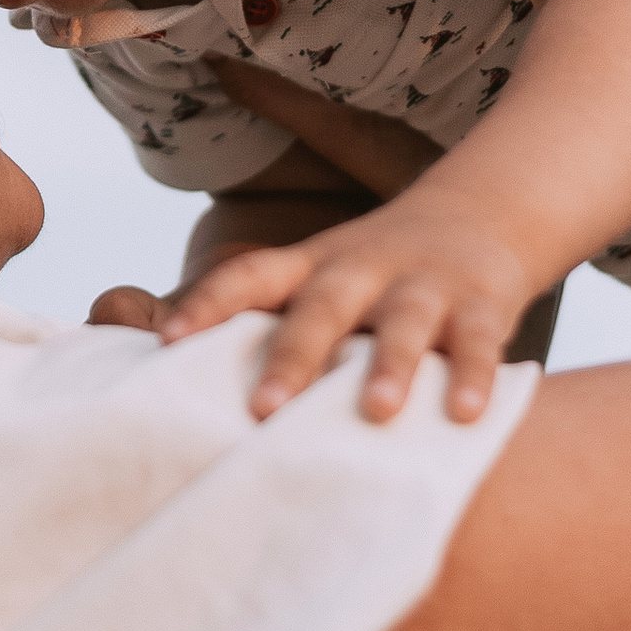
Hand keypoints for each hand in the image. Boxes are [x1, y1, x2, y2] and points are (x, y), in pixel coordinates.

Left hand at [151, 183, 534, 422]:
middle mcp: (362, 271)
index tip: (164, 341)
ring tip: (374, 412)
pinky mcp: (483, 305)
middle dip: (293, 357)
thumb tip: (147, 348)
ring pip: (406, 323)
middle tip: (263, 409)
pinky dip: (476, 377)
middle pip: (322, 307)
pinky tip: (466, 415)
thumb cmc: (373, 274)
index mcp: (311, 266)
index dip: (207, 304)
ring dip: (390, 366)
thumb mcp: (316, 277)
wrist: (482, 214)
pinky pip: (480, 343)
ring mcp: (425, 286)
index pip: (248, 276)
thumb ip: (257, 317)